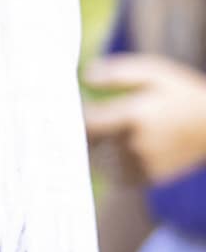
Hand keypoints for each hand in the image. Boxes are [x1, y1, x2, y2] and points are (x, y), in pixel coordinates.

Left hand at [85, 54, 205, 191]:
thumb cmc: (181, 94)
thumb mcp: (155, 73)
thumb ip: (118, 74)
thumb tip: (86, 75)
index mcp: (133, 117)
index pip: (85, 123)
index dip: (73, 117)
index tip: (70, 109)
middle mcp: (133, 144)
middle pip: (87, 144)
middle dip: (84, 132)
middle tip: (91, 121)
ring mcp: (138, 164)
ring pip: (97, 160)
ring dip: (96, 148)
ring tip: (113, 132)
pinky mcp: (144, 177)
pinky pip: (112, 173)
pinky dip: (110, 162)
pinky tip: (122, 147)